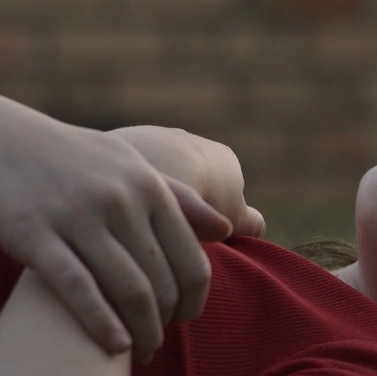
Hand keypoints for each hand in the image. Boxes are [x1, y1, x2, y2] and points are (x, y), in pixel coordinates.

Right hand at [0, 90, 235, 362]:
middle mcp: (120, 201)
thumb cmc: (64, 156)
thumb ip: (179, 198)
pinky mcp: (36, 235)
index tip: (184, 320)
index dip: (194, 300)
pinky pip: (80, 289)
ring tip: (140, 355)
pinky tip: (114, 347)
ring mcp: (78, 217)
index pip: (193, 261)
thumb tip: (227, 229)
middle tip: (158, 344)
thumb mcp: (127, 164)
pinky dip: (103, 324)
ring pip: (129, 290)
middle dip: (167, 323)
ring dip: (142, 333)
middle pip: (164, 282)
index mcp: (149, 186)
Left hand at [109, 124, 265, 239]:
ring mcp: (153, 139)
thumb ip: (249, 224)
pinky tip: (122, 209)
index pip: (228, 188)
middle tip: (173, 232)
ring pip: (159, 173)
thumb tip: (257, 227)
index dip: (221, 215)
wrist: (150, 172)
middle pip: (192, 178)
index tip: (208, 237)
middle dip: (185, 201)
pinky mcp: (119, 143)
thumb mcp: (235, 221)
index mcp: (224, 157)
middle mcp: (190, 141)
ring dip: (154, 194)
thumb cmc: (201, 204)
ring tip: (144, 224)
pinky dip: (127, 188)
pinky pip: (128, 171)